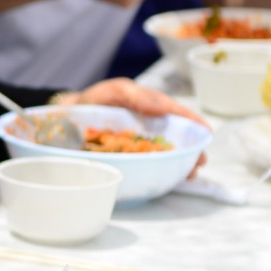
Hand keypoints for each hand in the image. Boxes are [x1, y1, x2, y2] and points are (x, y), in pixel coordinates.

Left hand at [70, 78, 210, 169]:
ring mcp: (139, 143)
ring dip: (181, 163)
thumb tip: (163, 108)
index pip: (176, 113)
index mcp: (147, 106)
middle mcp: (147, 126)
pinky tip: (169, 179)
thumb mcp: (114, 91)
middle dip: (192, 148)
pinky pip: (150, 165)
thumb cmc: (93, 101)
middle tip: (200, 161)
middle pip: (177, 137)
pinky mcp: (130, 158)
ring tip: (189, 173)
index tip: (206, 133)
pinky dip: (162, 171)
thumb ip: (136, 95)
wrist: (64, 120)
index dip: (193, 122)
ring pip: (166, 153)